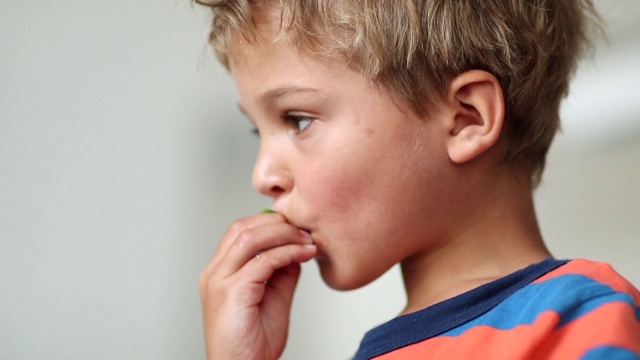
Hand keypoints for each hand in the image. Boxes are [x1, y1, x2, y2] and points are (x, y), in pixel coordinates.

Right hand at [199, 212, 316, 359]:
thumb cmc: (254, 342)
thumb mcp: (274, 296)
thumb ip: (281, 271)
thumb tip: (295, 248)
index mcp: (219, 272)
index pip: (239, 231)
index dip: (268, 222)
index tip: (296, 227)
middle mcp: (214, 273)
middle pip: (242, 228)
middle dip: (276, 223)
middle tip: (303, 229)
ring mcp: (219, 281)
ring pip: (250, 238)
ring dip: (283, 234)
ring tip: (306, 239)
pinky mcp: (232, 292)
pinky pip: (263, 262)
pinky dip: (287, 252)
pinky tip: (303, 254)